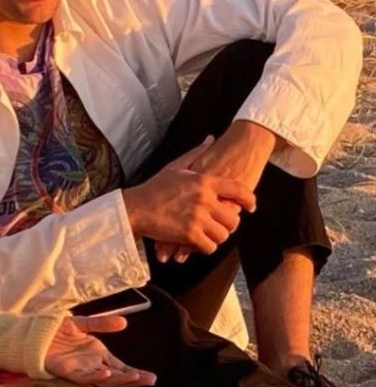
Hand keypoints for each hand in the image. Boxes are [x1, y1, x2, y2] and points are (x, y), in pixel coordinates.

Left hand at [45, 315, 155, 386]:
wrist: (35, 333)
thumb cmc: (58, 330)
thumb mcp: (84, 323)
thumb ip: (102, 324)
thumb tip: (124, 322)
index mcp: (98, 355)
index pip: (121, 367)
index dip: (135, 373)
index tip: (151, 378)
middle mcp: (92, 365)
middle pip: (116, 376)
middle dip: (132, 379)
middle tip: (149, 380)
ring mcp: (81, 370)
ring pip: (103, 379)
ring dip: (118, 379)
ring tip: (134, 377)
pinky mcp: (68, 371)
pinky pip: (84, 376)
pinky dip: (96, 375)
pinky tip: (106, 372)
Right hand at [123, 138, 255, 256]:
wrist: (135, 207)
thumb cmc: (154, 187)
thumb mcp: (176, 166)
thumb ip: (197, 153)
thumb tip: (210, 138)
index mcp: (204, 182)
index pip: (238, 189)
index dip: (249, 199)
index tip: (251, 207)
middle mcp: (204, 199)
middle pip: (233, 218)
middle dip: (229, 224)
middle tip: (222, 226)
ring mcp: (197, 217)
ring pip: (223, 235)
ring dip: (217, 238)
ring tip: (209, 236)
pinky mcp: (188, 234)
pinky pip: (209, 247)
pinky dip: (205, 248)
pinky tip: (198, 244)